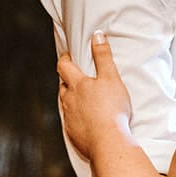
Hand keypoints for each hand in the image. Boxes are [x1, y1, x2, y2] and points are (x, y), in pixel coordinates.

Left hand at [57, 31, 132, 160]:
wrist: (108, 141)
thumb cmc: (112, 109)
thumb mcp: (111, 78)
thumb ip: (103, 56)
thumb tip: (97, 35)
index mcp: (77, 85)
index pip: (64, 66)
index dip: (65, 59)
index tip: (67, 55)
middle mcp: (68, 100)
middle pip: (63, 86)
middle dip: (67, 80)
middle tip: (75, 77)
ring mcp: (69, 118)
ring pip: (66, 104)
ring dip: (71, 100)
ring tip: (82, 99)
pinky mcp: (73, 134)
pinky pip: (71, 122)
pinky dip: (77, 118)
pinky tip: (86, 121)